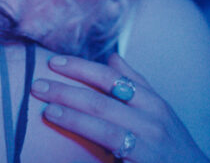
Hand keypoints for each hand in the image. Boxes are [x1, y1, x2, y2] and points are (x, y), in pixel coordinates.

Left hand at [31, 54, 209, 162]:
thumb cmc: (172, 145)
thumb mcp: (159, 111)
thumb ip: (135, 84)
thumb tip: (111, 57)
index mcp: (153, 101)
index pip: (111, 77)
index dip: (81, 68)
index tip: (53, 62)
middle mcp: (152, 119)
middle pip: (102, 98)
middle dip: (67, 90)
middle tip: (37, 84)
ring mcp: (149, 143)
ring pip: (104, 124)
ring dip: (73, 115)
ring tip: (47, 109)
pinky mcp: (143, 162)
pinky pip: (111, 147)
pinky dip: (86, 139)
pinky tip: (67, 141)